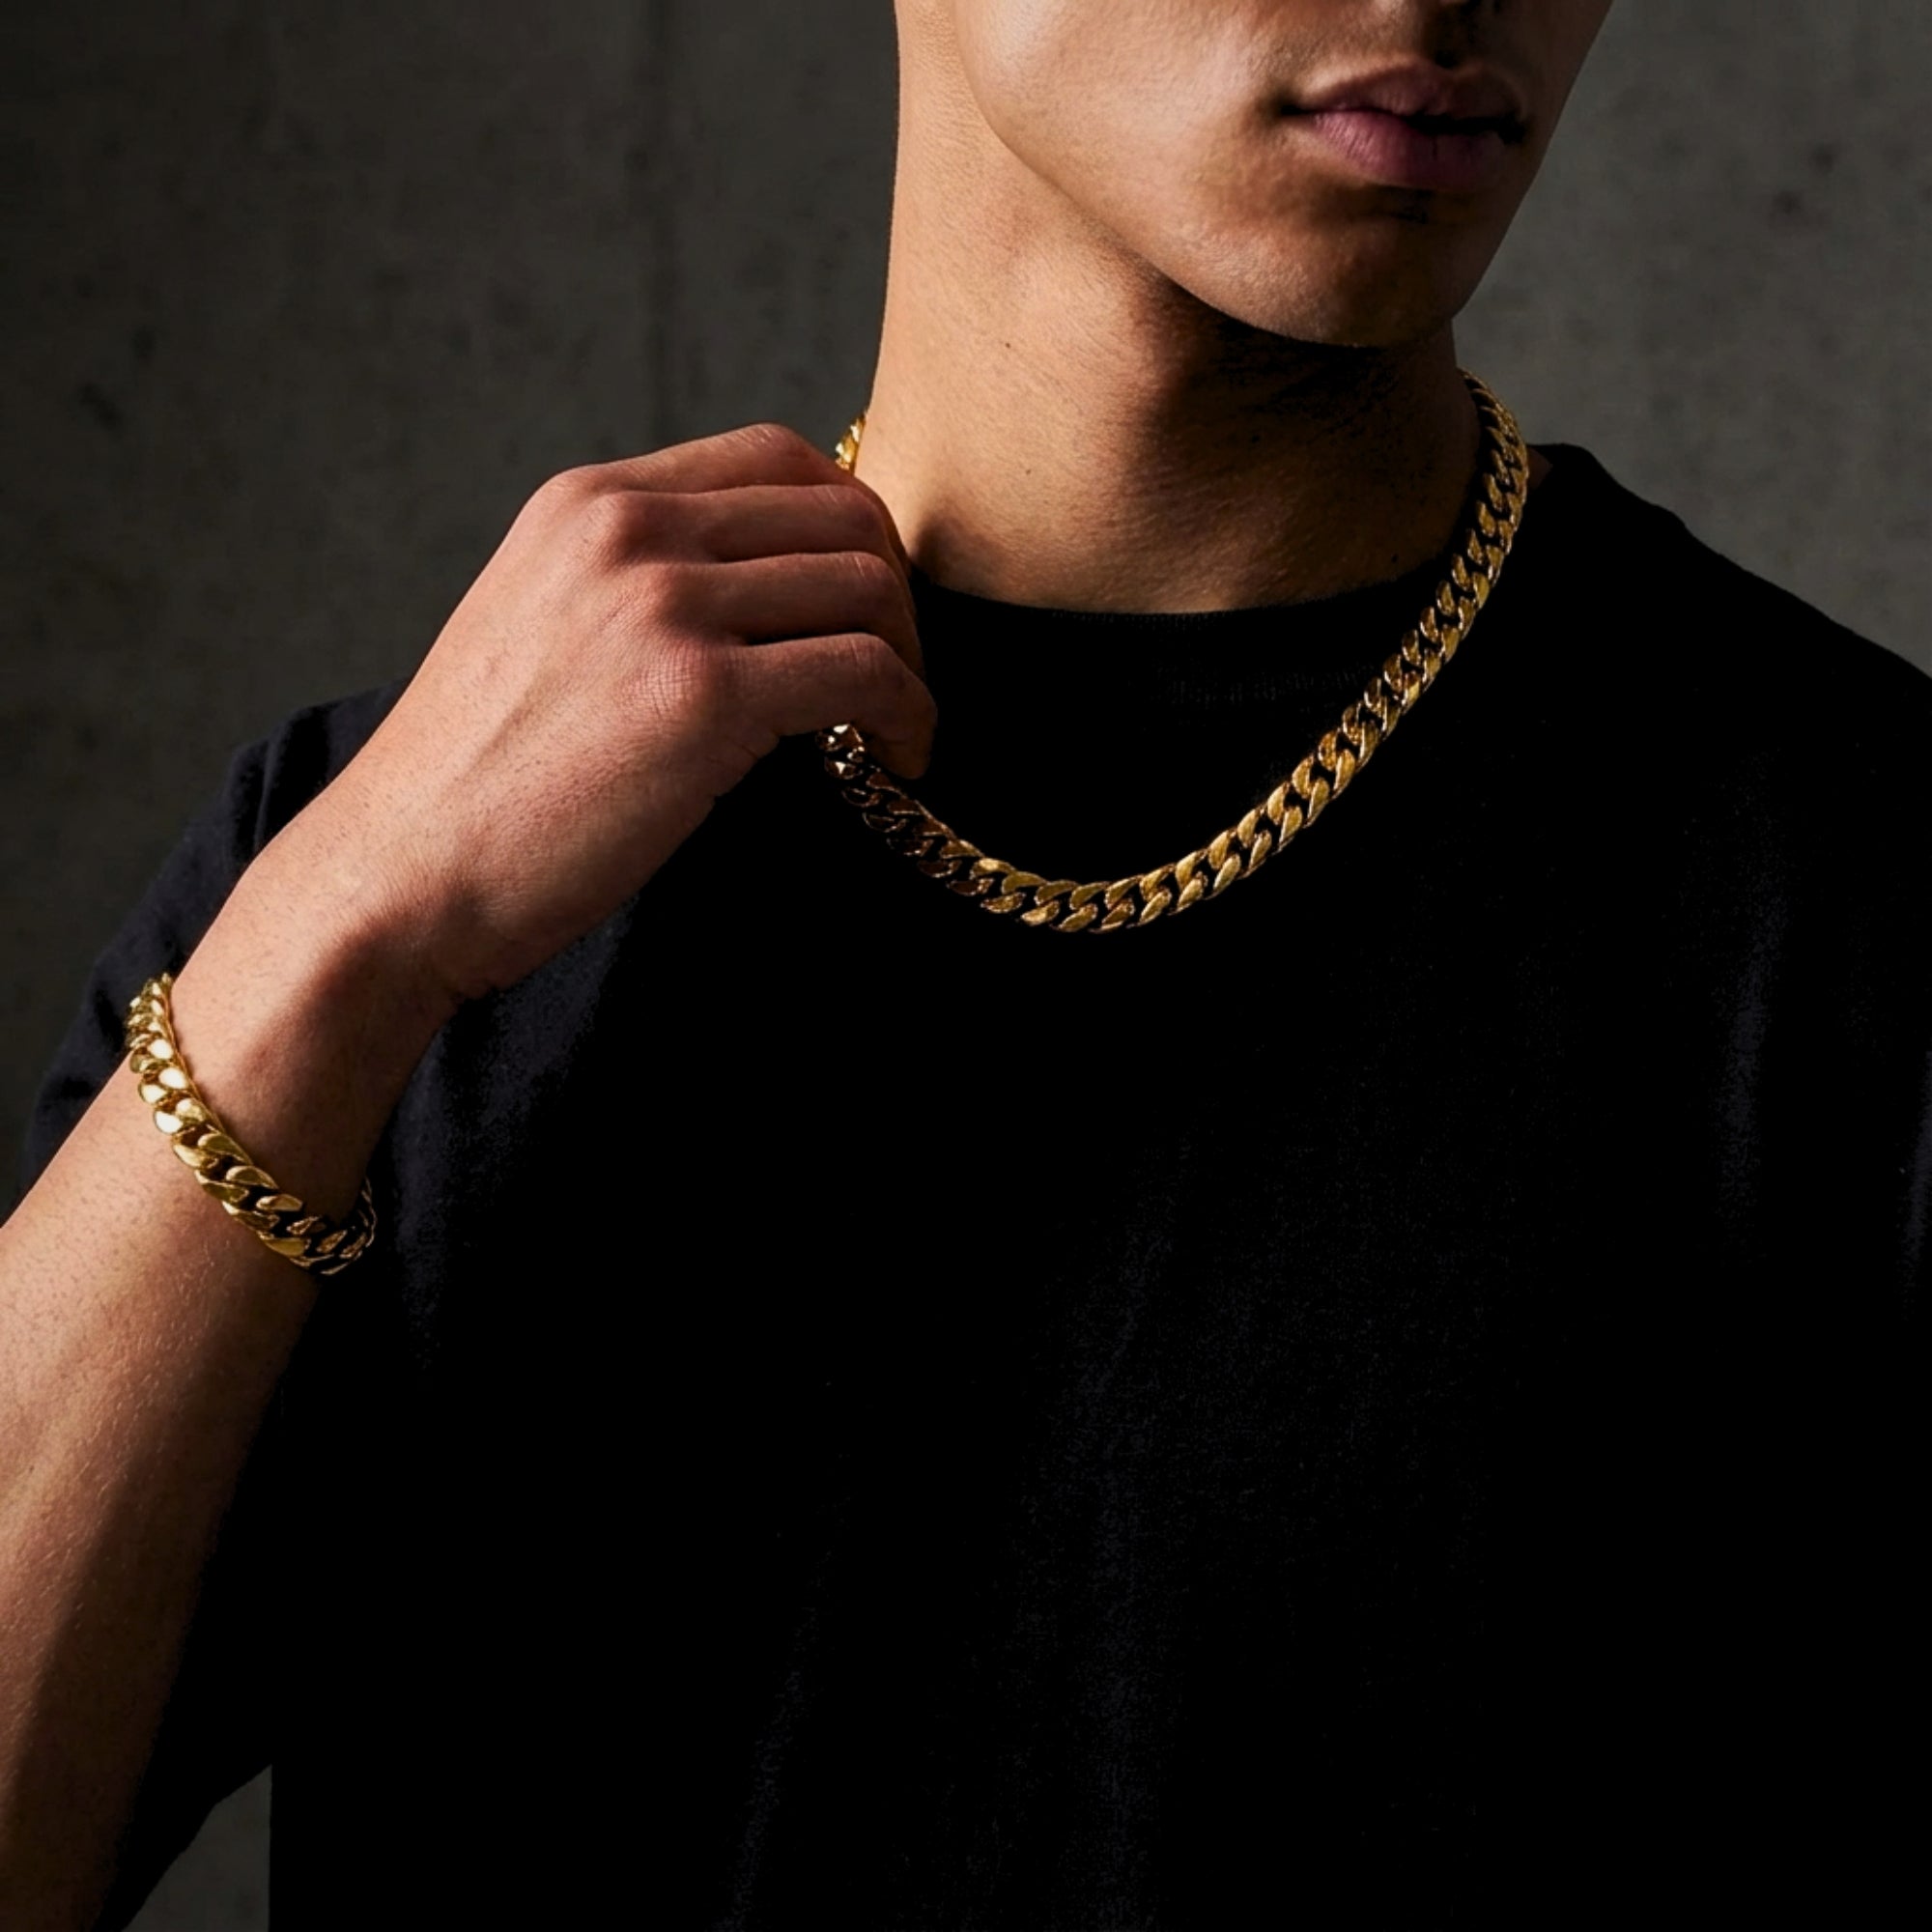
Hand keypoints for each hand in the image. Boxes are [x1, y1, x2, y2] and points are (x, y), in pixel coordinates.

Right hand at [283, 421, 933, 1009]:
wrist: (398, 876)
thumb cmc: (469, 785)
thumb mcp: (535, 629)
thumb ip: (630, 588)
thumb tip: (752, 600)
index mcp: (589, 503)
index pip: (774, 457)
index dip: (847, 524)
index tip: (865, 600)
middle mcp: (629, 529)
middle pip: (840, 511)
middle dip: (895, 591)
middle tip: (899, 669)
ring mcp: (665, 605)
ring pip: (866, 585)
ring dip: (910, 656)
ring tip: (899, 724)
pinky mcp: (704, 697)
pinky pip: (866, 674)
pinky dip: (910, 715)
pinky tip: (902, 761)